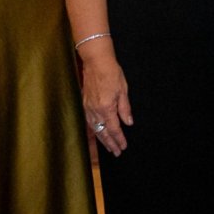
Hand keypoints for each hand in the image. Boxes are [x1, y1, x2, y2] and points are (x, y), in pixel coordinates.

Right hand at [78, 40, 132, 155]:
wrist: (96, 61)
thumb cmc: (111, 73)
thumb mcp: (123, 90)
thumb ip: (125, 109)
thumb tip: (128, 123)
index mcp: (106, 108)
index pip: (114, 129)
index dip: (119, 139)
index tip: (123, 147)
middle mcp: (95, 111)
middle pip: (103, 132)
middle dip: (110, 143)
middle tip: (116, 152)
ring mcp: (88, 108)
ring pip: (95, 128)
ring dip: (102, 139)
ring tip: (108, 147)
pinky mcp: (85, 104)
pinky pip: (89, 122)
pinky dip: (94, 130)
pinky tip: (98, 133)